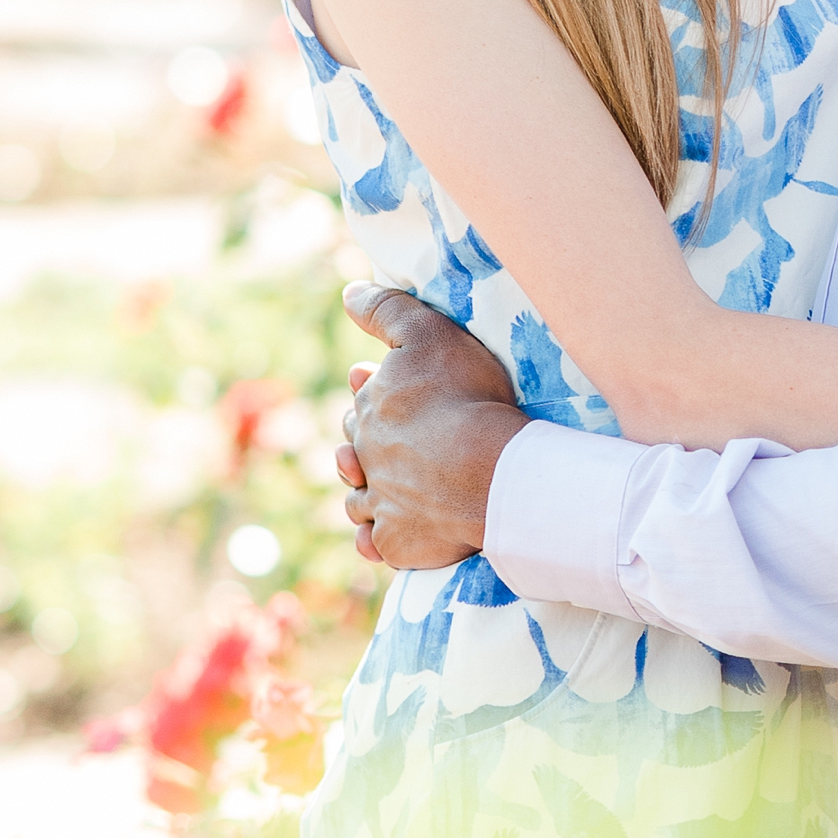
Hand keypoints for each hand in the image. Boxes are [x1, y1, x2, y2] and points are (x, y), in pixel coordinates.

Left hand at [335, 284, 524, 570]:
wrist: (489, 471)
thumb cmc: (464, 397)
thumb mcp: (428, 333)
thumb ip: (387, 310)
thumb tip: (349, 293)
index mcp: (369, 411)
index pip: (359, 403)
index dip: (369, 395)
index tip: (377, 389)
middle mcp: (365, 460)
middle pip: (354, 452)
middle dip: (362, 446)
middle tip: (383, 444)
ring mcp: (379, 505)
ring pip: (358, 501)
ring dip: (363, 495)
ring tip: (376, 492)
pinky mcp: (396, 544)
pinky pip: (376, 544)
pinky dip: (375, 539)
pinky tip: (380, 536)